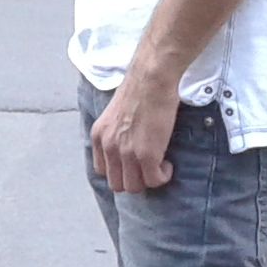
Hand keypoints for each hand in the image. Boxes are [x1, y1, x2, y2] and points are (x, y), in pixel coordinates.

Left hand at [90, 77, 177, 192]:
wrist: (151, 80)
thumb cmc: (138, 91)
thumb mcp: (114, 115)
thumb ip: (114, 133)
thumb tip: (125, 145)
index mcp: (98, 136)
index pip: (102, 170)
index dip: (120, 170)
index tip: (134, 163)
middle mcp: (108, 147)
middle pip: (116, 184)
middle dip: (134, 179)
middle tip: (148, 167)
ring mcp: (126, 153)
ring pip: (134, 187)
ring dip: (148, 179)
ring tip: (159, 164)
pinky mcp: (146, 155)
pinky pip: (154, 181)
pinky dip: (162, 177)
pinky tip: (167, 164)